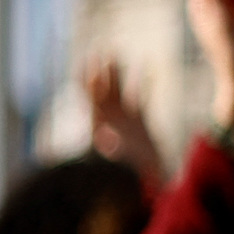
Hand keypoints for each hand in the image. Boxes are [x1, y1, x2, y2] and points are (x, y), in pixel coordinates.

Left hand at [84, 55, 166, 189]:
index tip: (85, 62)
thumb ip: (111, 150)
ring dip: (117, 73)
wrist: (147, 185)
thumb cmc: (129, 176)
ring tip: (115, 53)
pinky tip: (147, 66)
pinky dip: (143, 82)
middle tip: (100, 49)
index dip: (87, 81)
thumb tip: (104, 140)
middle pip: (103, 90)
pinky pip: (141, 98)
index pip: (90, 99)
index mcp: (100, 128)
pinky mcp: (141, 125)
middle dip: (102, 71)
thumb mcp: (116, 162)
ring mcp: (126, 122)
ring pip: (119, 91)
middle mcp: (110, 122)